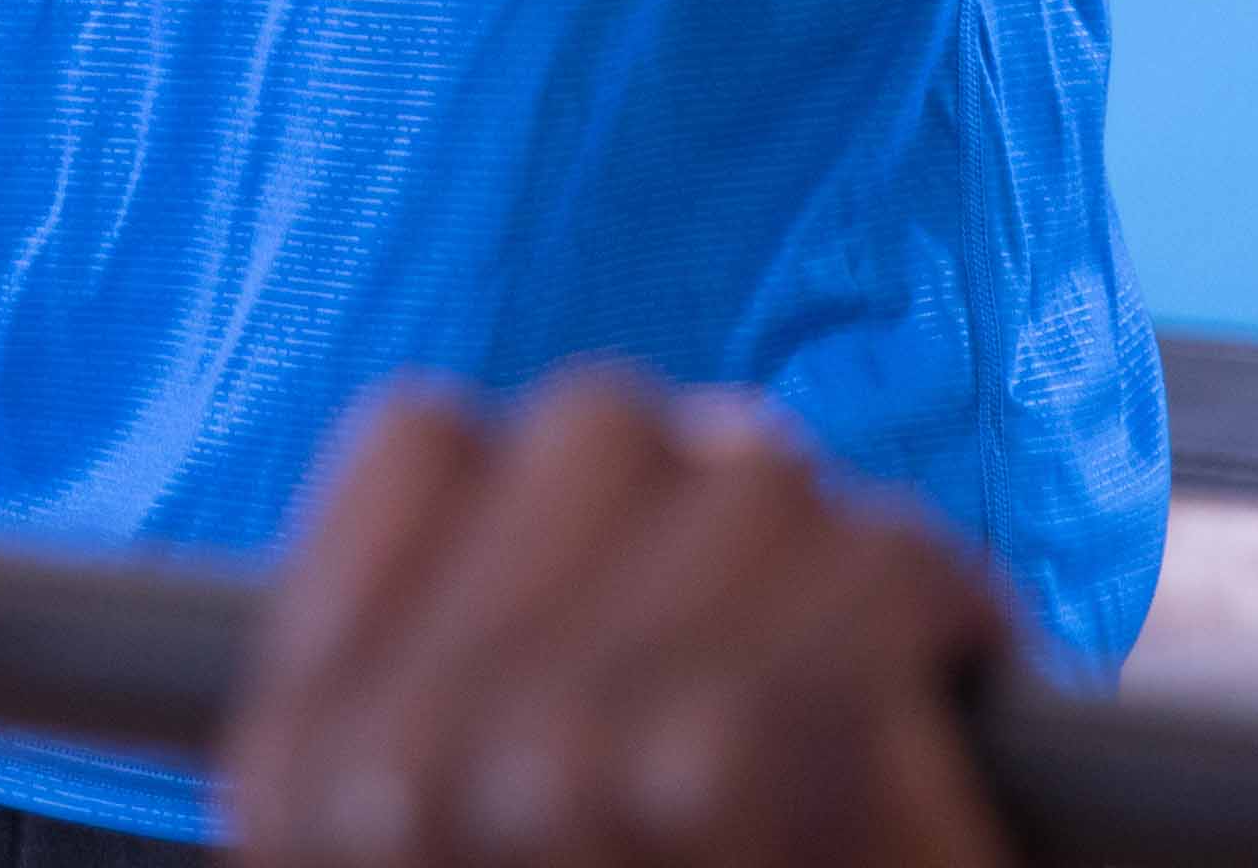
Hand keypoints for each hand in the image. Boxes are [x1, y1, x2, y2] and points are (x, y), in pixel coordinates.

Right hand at [228, 371, 1009, 867]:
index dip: (541, 494)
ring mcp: (588, 756)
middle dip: (704, 522)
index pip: (421, 445)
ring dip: (832, 569)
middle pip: (600, 430)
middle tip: (764, 648)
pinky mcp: (763, 755)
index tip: (618, 587)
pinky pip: (881, 567)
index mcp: (310, 783)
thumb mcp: (465, 847)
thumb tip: (668, 442)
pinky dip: (942, 619)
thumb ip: (477, 691)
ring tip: (857, 697)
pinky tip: (947, 690)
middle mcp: (417, 761)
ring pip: (754, 477)